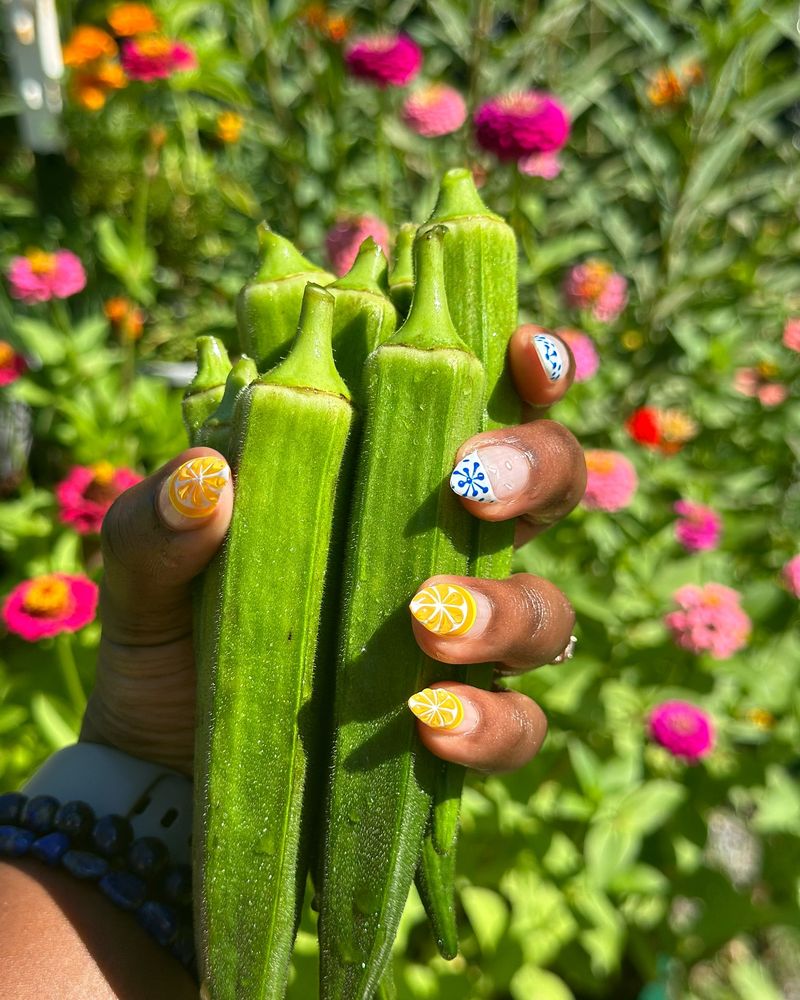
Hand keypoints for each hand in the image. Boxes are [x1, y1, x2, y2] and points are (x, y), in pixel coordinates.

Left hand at [81, 326, 584, 776]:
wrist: (168, 765)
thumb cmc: (175, 637)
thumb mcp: (145, 567)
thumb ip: (159, 521)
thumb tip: (208, 478)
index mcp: (391, 478)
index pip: (486, 403)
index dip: (531, 369)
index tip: (520, 356)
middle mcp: (449, 547)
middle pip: (553, 483)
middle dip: (535, 467)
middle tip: (469, 488)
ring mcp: (466, 640)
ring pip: (548, 608)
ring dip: (506, 609)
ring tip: (427, 621)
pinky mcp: (463, 728)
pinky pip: (519, 726)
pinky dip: (491, 722)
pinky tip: (429, 723)